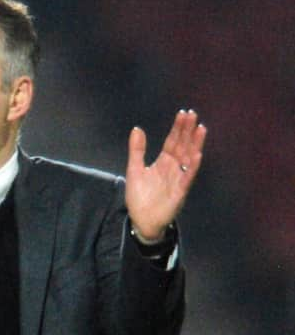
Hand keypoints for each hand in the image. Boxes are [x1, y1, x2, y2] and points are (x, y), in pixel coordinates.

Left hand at [125, 110, 206, 240]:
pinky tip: (197, 153)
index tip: (183, 114)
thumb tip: (137, 129)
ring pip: (188, 158)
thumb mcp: (134, 169)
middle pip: (182, 146)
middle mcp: (173, 168)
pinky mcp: (179, 192)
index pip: (172, 141)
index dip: (177, 128)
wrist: (141, 220)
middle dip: (187, 131)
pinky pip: (187, 177)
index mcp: (163, 162)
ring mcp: (178, 179)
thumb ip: (137, 150)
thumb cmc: (139, 196)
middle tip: (193, 115)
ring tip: (200, 129)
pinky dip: (192, 165)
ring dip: (195, 144)